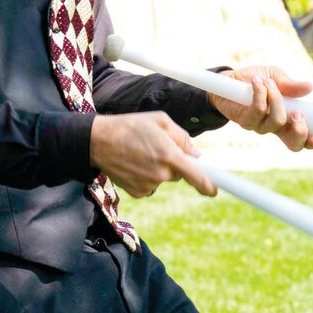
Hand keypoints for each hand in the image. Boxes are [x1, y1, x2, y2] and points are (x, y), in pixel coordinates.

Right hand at [90, 111, 216, 197]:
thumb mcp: (160, 120)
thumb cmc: (130, 126)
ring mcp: (148, 185)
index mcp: (169, 155)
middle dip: (174, 162)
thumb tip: (195, 154)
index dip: (208, 185)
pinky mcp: (138, 192)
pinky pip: (151, 185)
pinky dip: (146, 176)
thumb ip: (182, 137)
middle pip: (179, 173)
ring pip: (163, 178)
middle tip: (157, 147)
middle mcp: (160, 174)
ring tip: (140, 152)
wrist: (98, 141)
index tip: (214, 191)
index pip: (197, 176)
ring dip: (158, 168)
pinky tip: (134, 163)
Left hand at [207, 65, 312, 152]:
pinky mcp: (245, 120)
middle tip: (297, 112)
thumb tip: (309, 88)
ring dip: (276, 98)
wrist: (229, 78)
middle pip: (293, 143)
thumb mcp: (276, 76)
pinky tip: (258, 81)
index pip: (302, 138)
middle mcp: (274, 127)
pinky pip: (258, 110)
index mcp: (287, 120)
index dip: (311, 142)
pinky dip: (261, 93)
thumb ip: (290, 85)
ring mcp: (259, 126)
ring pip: (277, 121)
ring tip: (269, 81)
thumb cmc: (255, 79)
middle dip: (300, 129)